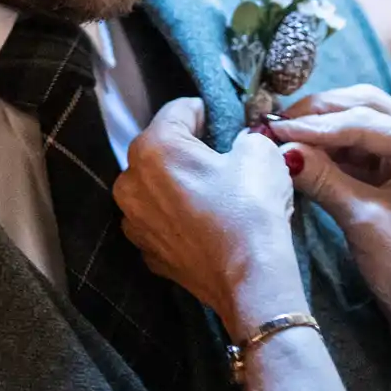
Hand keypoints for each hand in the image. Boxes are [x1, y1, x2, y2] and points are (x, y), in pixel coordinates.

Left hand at [114, 98, 309, 336]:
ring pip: (155, 187)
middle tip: (222, 157)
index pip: (178, 111)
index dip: (206, 111)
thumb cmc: (251, 209)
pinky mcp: (146, 252)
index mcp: (153, 147)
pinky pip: (161, 220)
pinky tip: (206, 222)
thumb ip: (245, 136)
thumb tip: (241, 141)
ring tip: (214, 192)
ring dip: (178, 183)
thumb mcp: (259, 153)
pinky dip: (178, 217)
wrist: (250, 280)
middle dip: (188, 149)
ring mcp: (134, 221)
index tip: (224, 120)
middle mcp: (130, 182)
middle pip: (160, 149)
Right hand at [267, 86, 390, 341]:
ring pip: (360, 122)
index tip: (276, 129)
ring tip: (283, 134)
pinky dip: (330, 147)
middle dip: (319, 114)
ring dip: (322, 127)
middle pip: (365, 107)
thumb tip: (280, 147)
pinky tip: (301, 150)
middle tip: (277, 123)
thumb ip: (322, 177)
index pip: (364, 122)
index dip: (316, 125)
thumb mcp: (360, 220)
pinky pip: (359, 146)